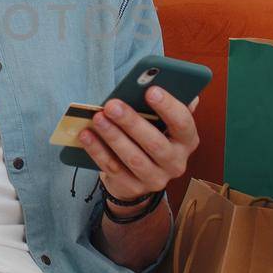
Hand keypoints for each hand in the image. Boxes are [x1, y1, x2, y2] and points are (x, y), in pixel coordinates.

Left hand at [78, 88, 199, 202]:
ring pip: (133, 158)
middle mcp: (176, 163)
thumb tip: (171, 85)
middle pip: (155, 143)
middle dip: (131, 122)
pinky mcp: (133, 188)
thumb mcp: (160, 121)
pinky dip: (97, 150)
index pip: (183, 123)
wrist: (138, 175)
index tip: (150, 90)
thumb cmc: (150, 135)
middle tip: (111, 105)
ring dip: (113, 136)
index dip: (168, 107)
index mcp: (187, 140)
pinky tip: (86, 135)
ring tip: (97, 118)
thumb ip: (164, 105)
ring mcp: (155, 179)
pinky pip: (113, 168)